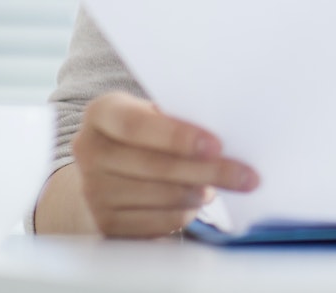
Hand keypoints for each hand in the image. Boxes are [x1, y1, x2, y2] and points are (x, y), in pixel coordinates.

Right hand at [59, 92, 259, 236]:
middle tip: (246, 176)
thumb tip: (227, 129)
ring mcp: (93, 190)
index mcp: (102, 113)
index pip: (136, 125)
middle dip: (208, 171)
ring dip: (198, 193)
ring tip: (214, 187)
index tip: (217, 145)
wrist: (103, 173)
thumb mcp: (151, 115)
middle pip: (156, 165)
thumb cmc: (143, 135)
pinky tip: (194, 203)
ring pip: (161, 196)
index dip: (178, 136)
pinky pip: (156, 222)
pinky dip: (184, 214)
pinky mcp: (105, 222)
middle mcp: (89, 150)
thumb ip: (177, 117)